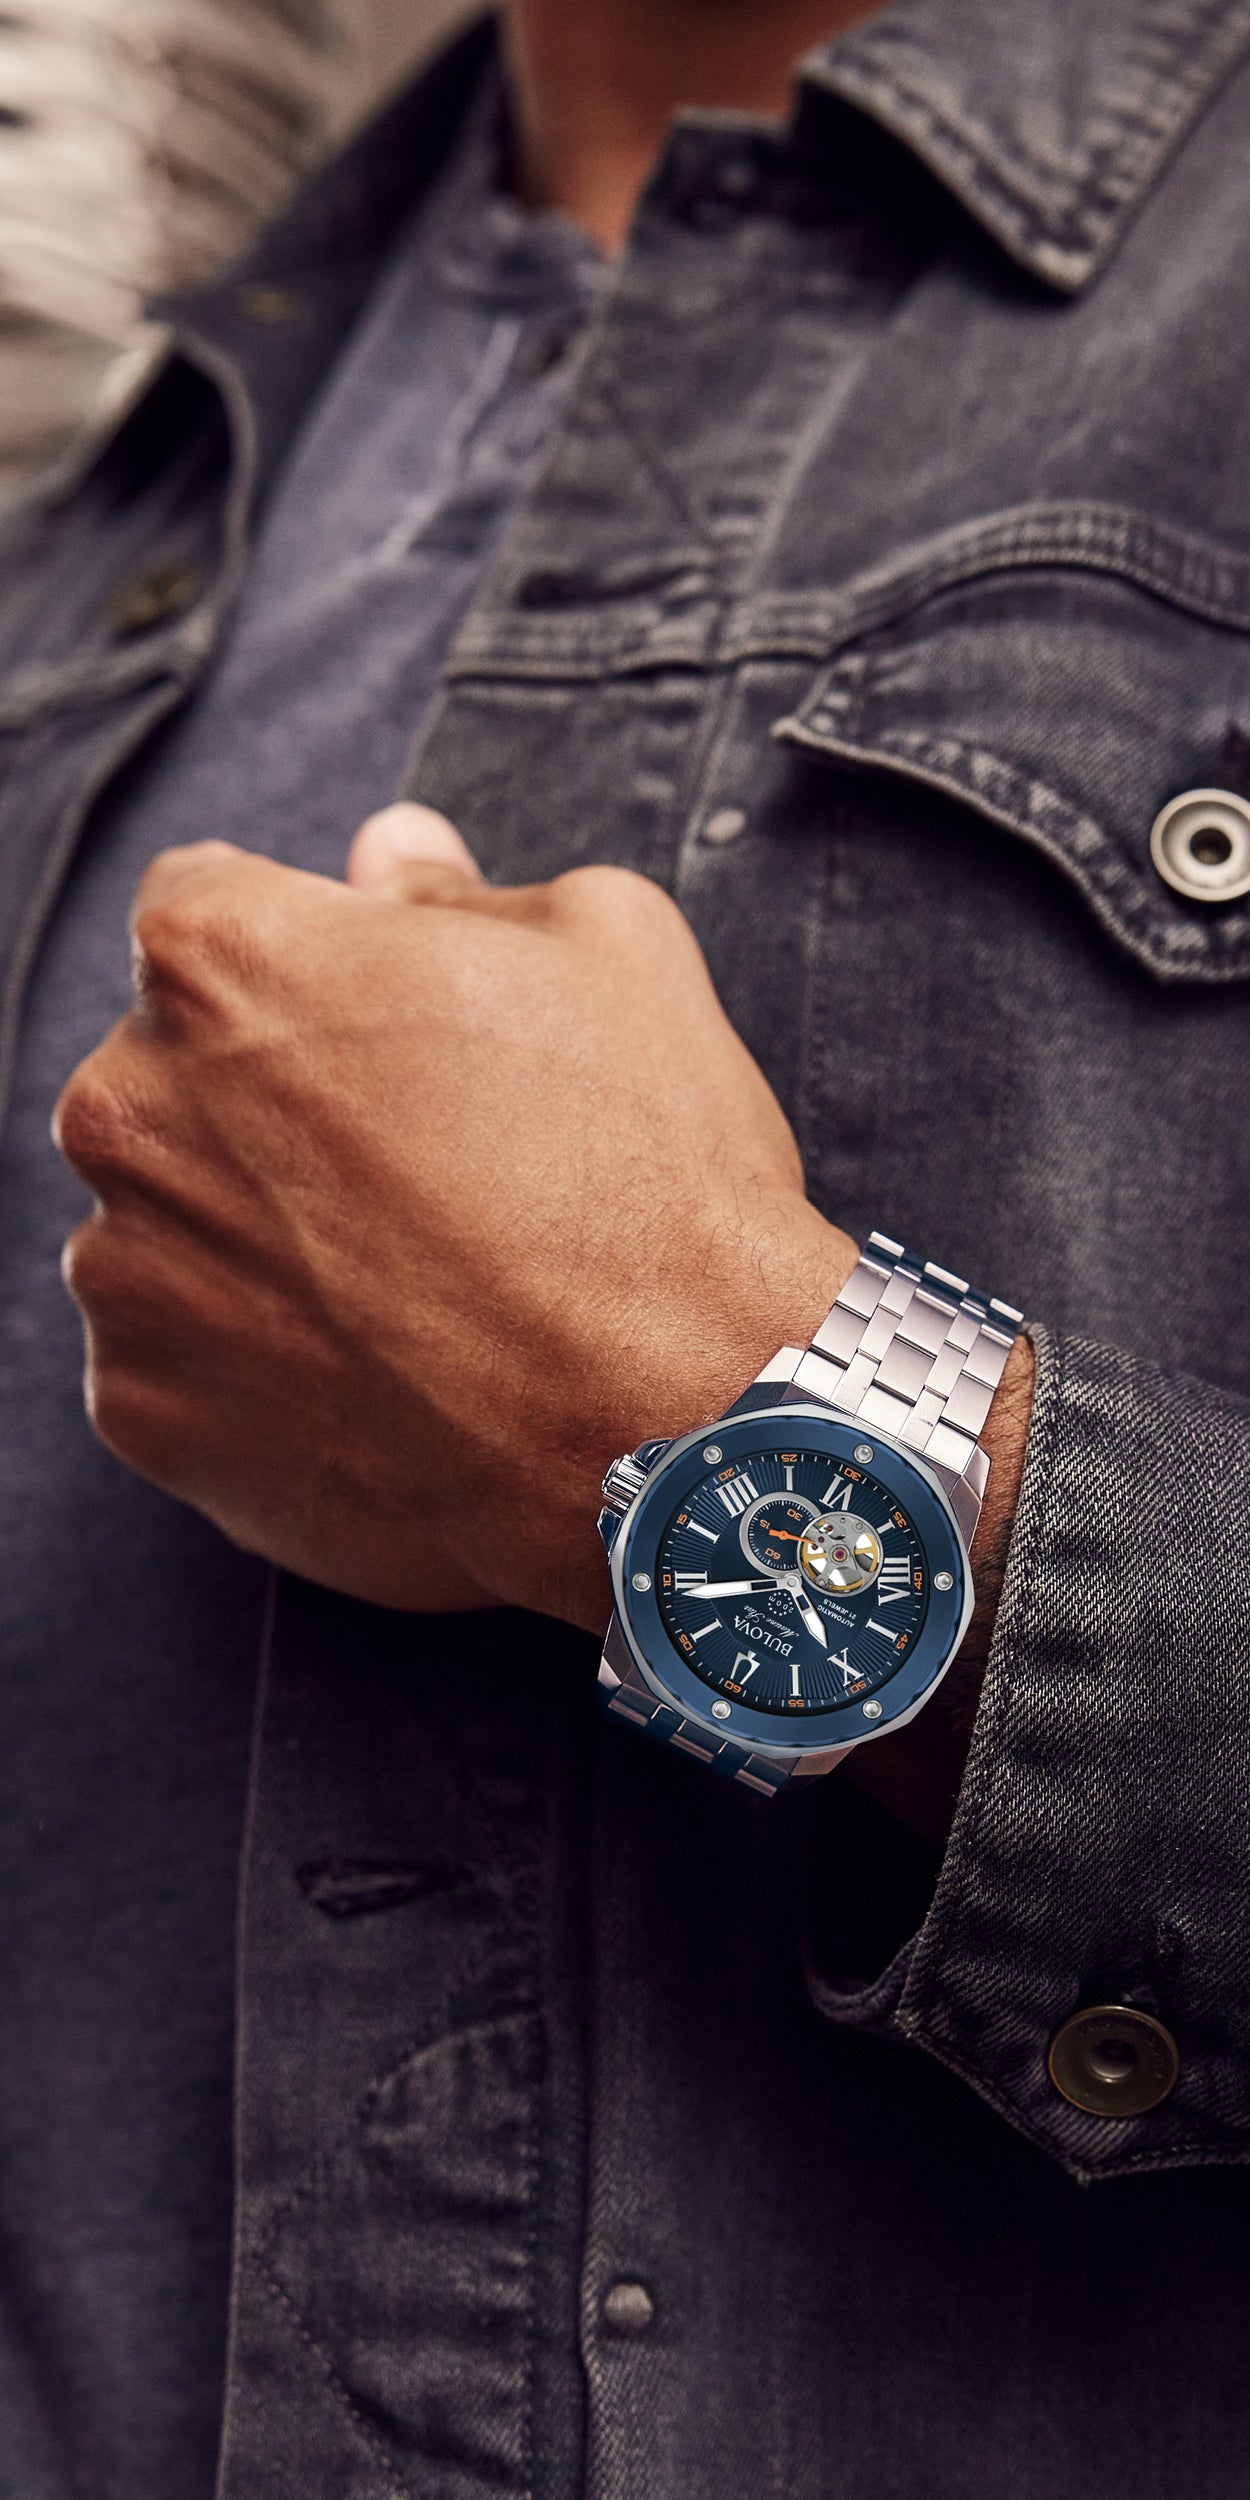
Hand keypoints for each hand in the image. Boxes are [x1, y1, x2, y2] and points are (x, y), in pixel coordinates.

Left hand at [54, 807, 851, 1632]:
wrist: (681, 1425)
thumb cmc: (651, 1177)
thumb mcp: (606, 952)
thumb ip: (457, 889)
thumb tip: (390, 855)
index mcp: (222, 961)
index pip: (200, 909)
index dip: (304, 958)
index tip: (378, 1021)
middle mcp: (132, 1111)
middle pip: (171, 1076)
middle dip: (271, 1103)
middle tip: (421, 1165)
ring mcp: (131, 1278)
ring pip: (172, 1227)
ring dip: (258, 1239)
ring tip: (412, 1284)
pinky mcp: (151, 1419)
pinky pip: (182, 1366)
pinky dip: (259, 1369)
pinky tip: (383, 1373)